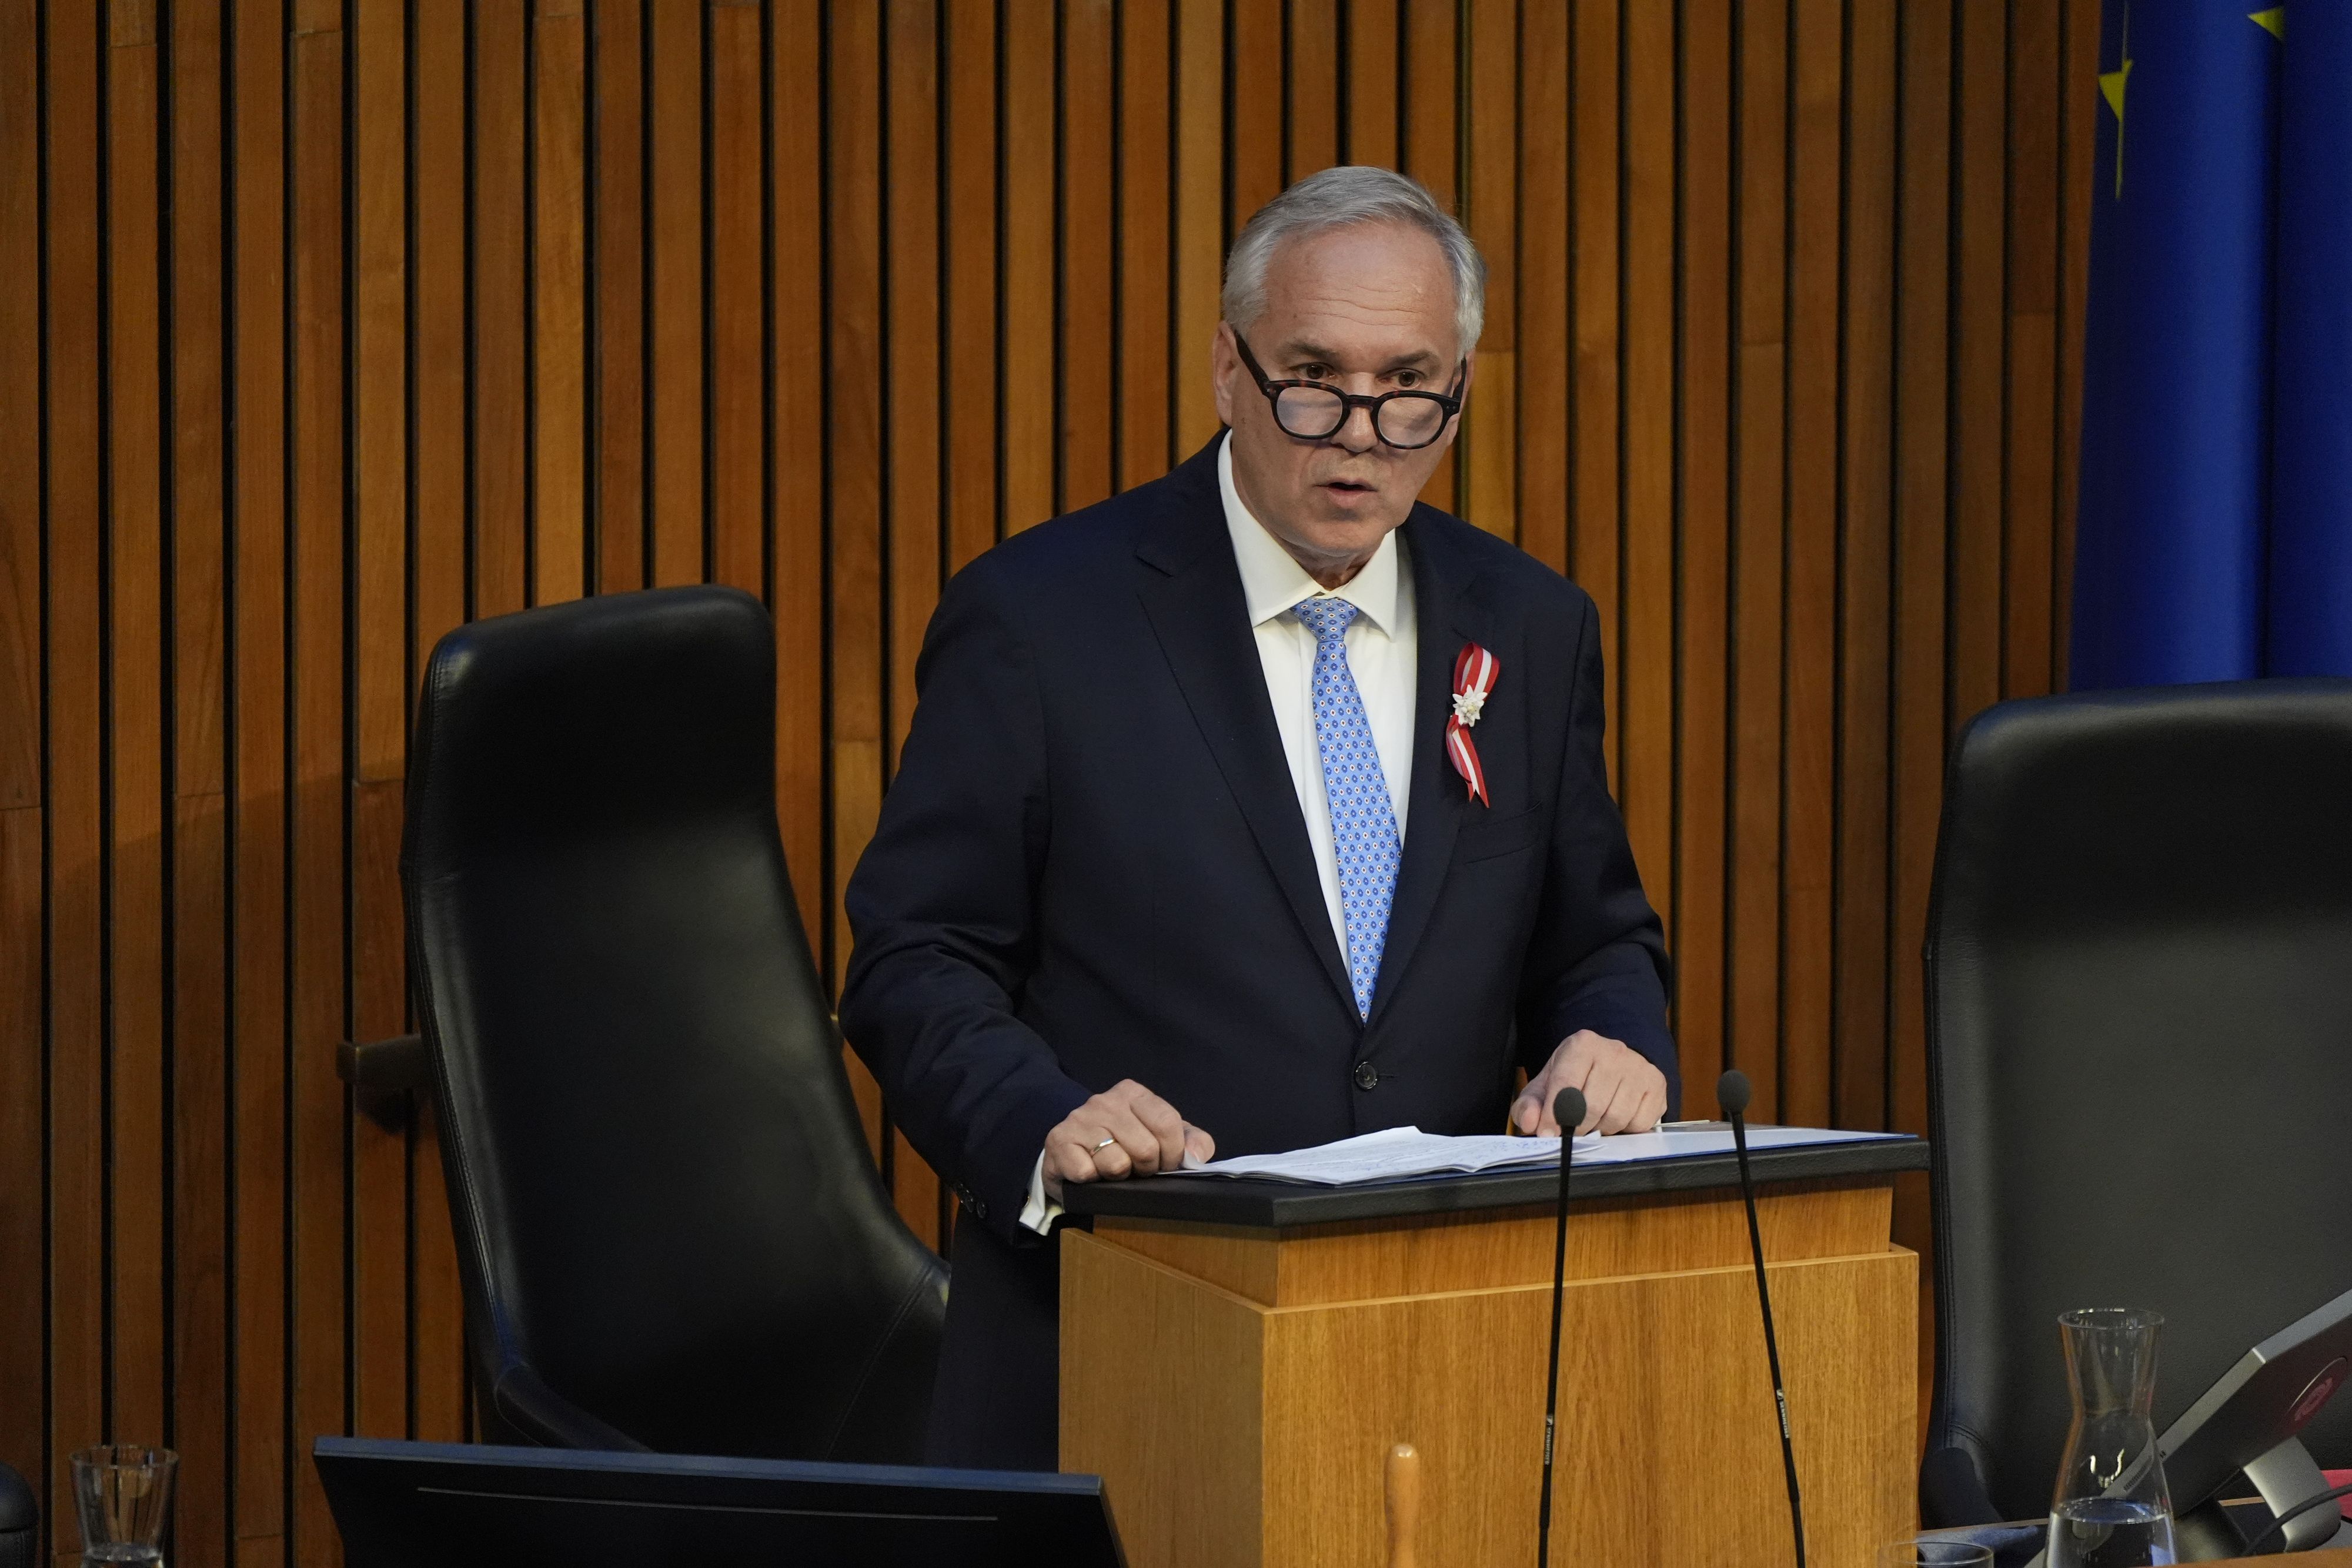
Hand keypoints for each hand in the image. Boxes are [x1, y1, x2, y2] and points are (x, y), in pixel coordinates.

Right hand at [1042, 1079, 1216, 1199]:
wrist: (1070, 1155)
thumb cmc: (1122, 1146)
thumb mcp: (1163, 1139)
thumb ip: (1191, 1141)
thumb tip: (1196, 1156)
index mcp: (1133, 1093)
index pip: (1168, 1124)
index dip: (1173, 1154)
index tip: (1166, 1164)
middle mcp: (1104, 1100)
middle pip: (1146, 1148)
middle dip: (1146, 1168)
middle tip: (1135, 1168)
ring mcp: (1079, 1119)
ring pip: (1117, 1164)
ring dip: (1118, 1177)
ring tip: (1111, 1170)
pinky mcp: (1058, 1141)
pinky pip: (1087, 1172)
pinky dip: (1092, 1181)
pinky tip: (1090, 1173)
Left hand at [1512, 1030, 1666, 1135]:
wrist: (1611, 1062)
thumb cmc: (1575, 1076)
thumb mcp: (1546, 1085)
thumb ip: (1530, 1105)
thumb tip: (1531, 1123)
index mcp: (1582, 1045)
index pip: (1566, 1085)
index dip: (1554, 1115)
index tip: (1548, 1133)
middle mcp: (1614, 1051)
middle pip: (1592, 1106)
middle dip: (1578, 1126)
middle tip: (1573, 1130)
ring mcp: (1639, 1067)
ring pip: (1616, 1117)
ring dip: (1601, 1129)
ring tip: (1594, 1121)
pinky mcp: (1657, 1084)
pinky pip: (1639, 1123)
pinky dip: (1625, 1129)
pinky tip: (1617, 1117)